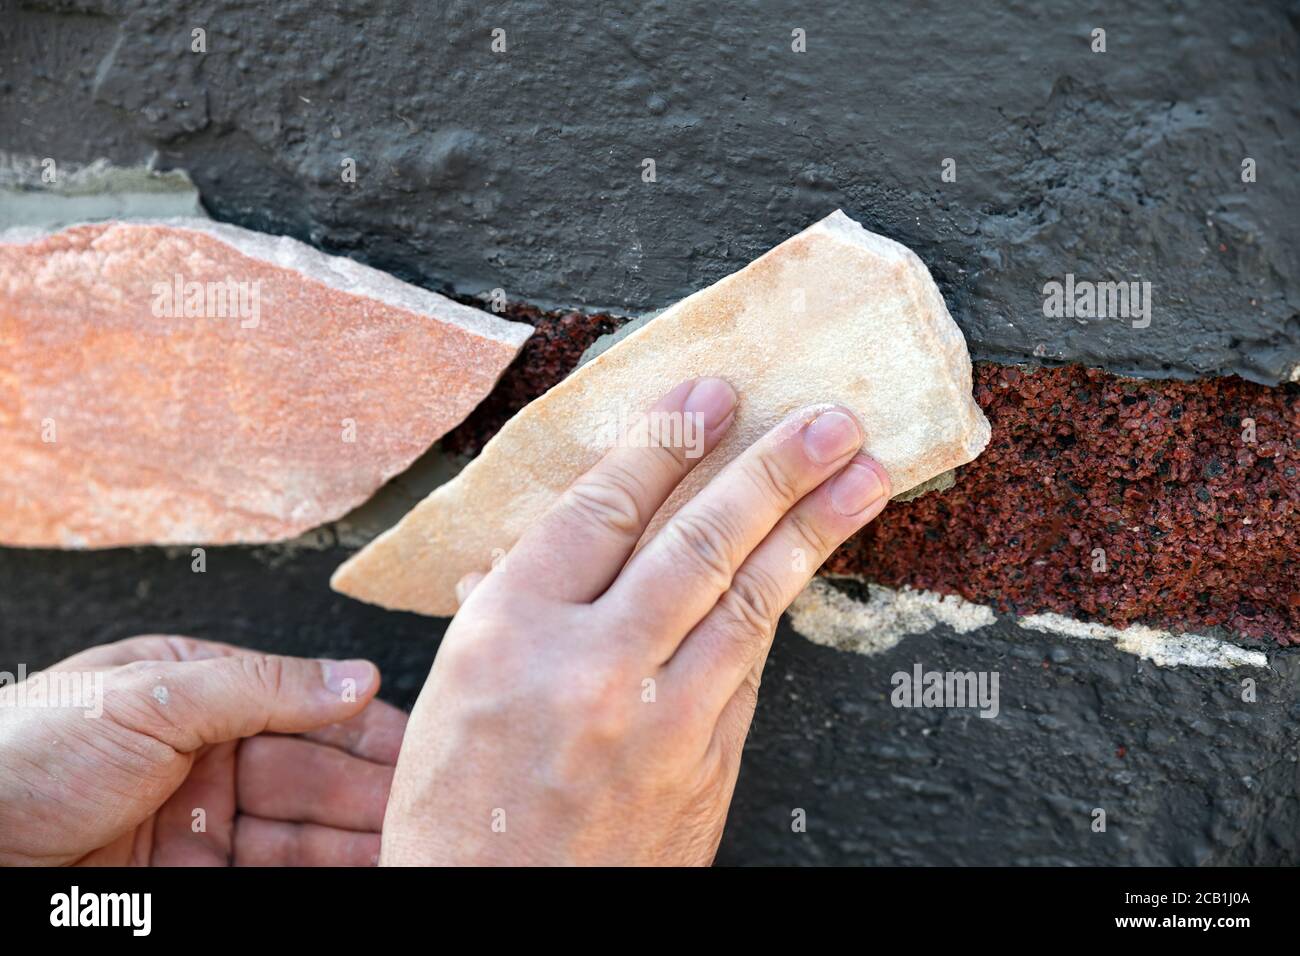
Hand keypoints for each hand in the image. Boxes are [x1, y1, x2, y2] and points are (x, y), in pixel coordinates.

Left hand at [0, 636, 405, 865]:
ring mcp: (199, 818)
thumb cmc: (27, 751)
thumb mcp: (154, 695)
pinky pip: (271, 870)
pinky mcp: (189, 877)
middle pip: (311, 769)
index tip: (419, 746)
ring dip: (355, 836)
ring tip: (406, 844)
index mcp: (196, 687)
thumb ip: (263, 686)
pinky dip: (320, 869)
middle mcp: (205, 751)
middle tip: (424, 806)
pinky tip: (361, 866)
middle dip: (370, 788)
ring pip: (300, 826)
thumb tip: (354, 676)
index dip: (364, 725)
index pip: (302, 702)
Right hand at [382, 377, 890, 864]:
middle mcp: (590, 670)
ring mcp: (659, 724)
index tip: (710, 394)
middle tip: (830, 418)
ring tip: (864, 473)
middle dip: (770, 469)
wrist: (501, 925)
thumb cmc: (460, 813)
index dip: (663, 443)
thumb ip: (510, 604)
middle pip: (696, 544)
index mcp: (507, 635)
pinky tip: (804, 565)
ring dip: (813, 529)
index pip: (601, 511)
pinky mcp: (707, 767)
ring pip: (748, 602)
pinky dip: (774, 608)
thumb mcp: (452, 693)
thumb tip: (546, 539)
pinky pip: (748, 669)